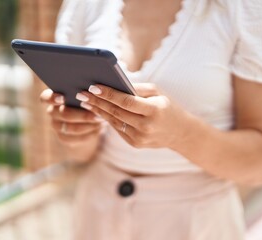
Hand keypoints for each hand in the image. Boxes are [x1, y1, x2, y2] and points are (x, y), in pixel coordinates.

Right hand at [40, 89, 102, 146]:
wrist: (93, 122)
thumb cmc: (91, 102)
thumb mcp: (89, 96)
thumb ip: (86, 93)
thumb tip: (93, 90)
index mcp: (54, 97)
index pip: (46, 98)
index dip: (52, 98)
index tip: (63, 98)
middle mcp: (52, 112)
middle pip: (62, 114)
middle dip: (82, 115)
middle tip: (97, 114)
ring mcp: (57, 126)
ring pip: (71, 127)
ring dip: (88, 124)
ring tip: (101, 120)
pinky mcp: (64, 138)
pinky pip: (76, 137)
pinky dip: (89, 133)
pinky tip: (98, 128)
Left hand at [75, 83, 189, 148]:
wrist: (180, 133)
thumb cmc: (167, 107)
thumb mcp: (157, 93)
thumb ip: (137, 88)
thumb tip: (114, 84)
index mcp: (154, 111)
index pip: (126, 101)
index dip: (108, 94)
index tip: (93, 87)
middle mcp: (146, 126)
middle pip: (116, 112)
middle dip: (97, 102)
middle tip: (81, 93)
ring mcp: (140, 138)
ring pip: (114, 122)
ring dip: (98, 111)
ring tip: (85, 101)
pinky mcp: (135, 144)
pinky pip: (118, 129)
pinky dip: (108, 119)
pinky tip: (98, 111)